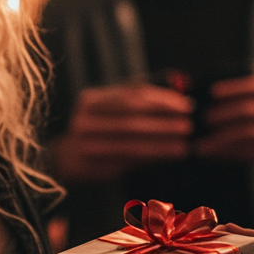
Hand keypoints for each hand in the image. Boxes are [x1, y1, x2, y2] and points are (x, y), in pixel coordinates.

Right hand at [51, 84, 192, 182]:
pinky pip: (128, 161)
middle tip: (189, 125)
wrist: (65, 159)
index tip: (186, 105)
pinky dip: (152, 158)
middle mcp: (85, 120)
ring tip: (185, 145)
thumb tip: (179, 87)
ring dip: (162, 144)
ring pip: (131, 143)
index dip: (162, 100)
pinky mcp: (92, 166)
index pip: (131, 95)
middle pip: (132, 118)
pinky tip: (169, 157)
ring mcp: (86, 144)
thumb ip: (138, 98)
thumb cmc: (98, 128)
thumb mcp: (110, 108)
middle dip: (164, 122)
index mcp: (91, 99)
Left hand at [195, 75, 253, 193]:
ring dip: (221, 139)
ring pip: (248, 133)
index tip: (212, 92)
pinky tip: (216, 154)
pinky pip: (250, 151)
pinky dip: (229, 153)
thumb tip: (213, 101)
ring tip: (203, 144)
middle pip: (250, 109)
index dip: (232, 87)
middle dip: (223, 114)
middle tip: (204, 120)